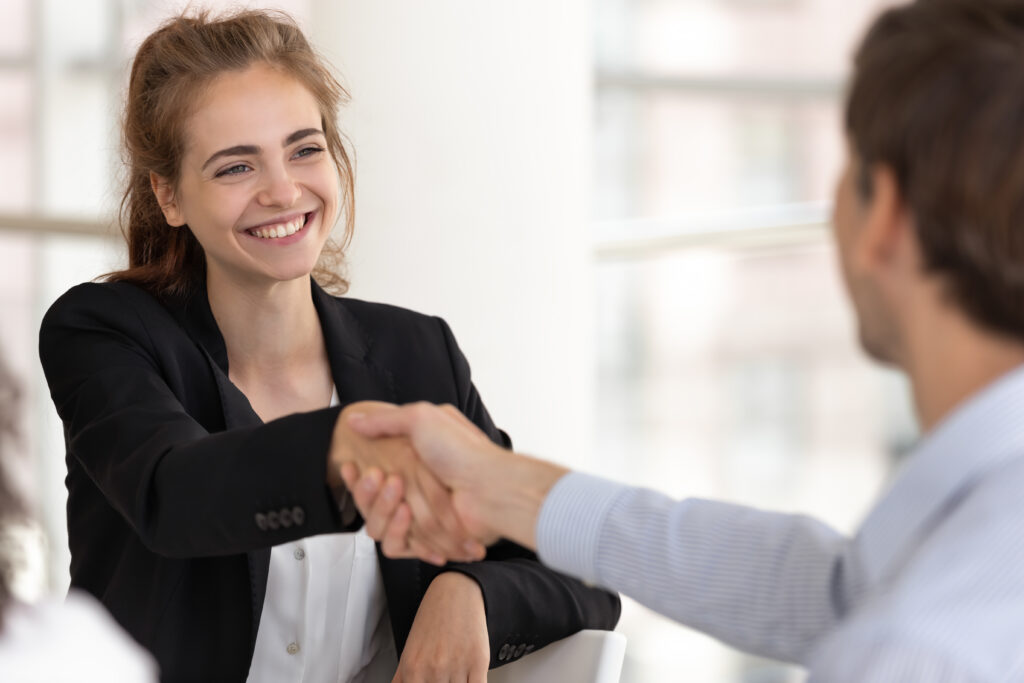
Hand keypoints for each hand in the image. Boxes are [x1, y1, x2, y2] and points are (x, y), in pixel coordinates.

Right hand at [330, 401, 479, 563]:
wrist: (490, 487)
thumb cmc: (462, 451)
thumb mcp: (422, 418)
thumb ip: (386, 420)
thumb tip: (356, 421)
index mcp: (414, 461)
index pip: (373, 472)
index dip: (359, 474)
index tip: (352, 466)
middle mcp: (416, 488)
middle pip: (372, 501)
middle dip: (368, 492)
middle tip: (375, 477)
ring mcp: (422, 514)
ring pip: (380, 525)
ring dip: (383, 509)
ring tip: (398, 496)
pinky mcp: (429, 538)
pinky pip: (400, 545)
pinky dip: (400, 533)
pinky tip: (405, 515)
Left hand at [393, 572, 489, 682]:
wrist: (457, 592)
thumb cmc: (433, 619)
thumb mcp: (410, 650)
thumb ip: (401, 679)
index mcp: (412, 669)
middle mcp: (433, 669)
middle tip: (443, 678)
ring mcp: (456, 666)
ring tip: (454, 676)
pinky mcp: (478, 663)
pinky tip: (469, 680)